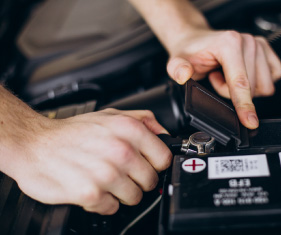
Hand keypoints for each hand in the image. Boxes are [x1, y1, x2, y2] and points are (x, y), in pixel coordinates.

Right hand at [11, 109, 171, 214]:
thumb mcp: (110, 114)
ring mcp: (107, 173)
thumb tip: (165, 134)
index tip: (146, 164)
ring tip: (104, 179)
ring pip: (134, 197)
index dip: (155, 164)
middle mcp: (121, 151)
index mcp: (129, 130)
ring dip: (121, 192)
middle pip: (150, 181)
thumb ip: (143, 120)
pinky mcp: (91, 193)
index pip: (164, 158)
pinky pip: (112, 208)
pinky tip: (92, 187)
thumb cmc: (71, 132)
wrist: (34, 143)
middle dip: (138, 180)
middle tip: (121, 172)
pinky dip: (103, 202)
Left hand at [167, 30, 280, 128]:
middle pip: (252, 88)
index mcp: (229, 43)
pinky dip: (257, 83)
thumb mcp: (176, 62)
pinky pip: (273, 78)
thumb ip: (178, 69)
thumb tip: (184, 74)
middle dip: (232, 92)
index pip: (240, 82)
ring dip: (244, 89)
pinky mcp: (267, 50)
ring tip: (226, 76)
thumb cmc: (190, 52)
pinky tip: (240, 75)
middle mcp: (247, 41)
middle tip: (215, 79)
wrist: (196, 40)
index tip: (250, 122)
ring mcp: (259, 44)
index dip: (244, 105)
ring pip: (264, 86)